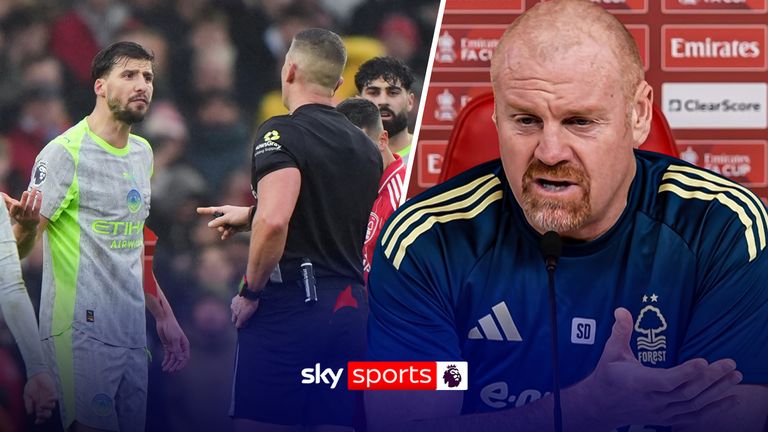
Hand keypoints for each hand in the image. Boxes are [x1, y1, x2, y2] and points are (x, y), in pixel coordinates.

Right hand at [7, 188, 41, 229]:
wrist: (28, 227)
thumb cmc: (20, 215)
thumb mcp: (13, 209)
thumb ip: (8, 201)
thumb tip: (1, 193)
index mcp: (14, 215)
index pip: (13, 210)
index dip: (14, 206)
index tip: (16, 202)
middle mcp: (21, 217)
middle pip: (22, 207)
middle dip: (24, 199)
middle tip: (26, 192)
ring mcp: (29, 218)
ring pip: (30, 206)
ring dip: (32, 197)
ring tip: (34, 190)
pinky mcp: (36, 218)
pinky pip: (37, 208)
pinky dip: (38, 201)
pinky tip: (40, 194)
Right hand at [23, 371, 56, 424]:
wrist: (35, 376)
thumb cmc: (31, 386)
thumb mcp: (26, 396)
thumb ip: (28, 404)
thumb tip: (29, 413)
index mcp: (38, 406)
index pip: (40, 416)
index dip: (40, 420)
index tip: (37, 421)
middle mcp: (44, 403)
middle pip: (47, 413)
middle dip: (44, 416)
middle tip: (40, 414)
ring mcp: (49, 398)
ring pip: (52, 406)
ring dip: (47, 408)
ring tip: (41, 405)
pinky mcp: (53, 392)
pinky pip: (55, 398)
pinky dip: (53, 399)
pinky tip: (48, 399)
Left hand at [156, 317, 189, 372]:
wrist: (164, 320)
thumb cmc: (172, 327)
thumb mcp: (175, 339)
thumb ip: (177, 349)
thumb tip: (181, 359)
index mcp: (185, 344)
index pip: (185, 357)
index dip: (182, 364)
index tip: (177, 369)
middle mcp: (180, 347)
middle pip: (178, 359)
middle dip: (174, 365)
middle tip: (169, 371)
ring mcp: (173, 347)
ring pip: (172, 358)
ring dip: (169, 364)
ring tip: (165, 369)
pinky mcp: (167, 346)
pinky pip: (167, 355)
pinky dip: (166, 360)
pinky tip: (163, 364)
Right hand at [196, 205, 252, 239]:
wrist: (252, 219)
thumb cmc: (239, 215)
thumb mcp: (227, 218)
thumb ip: (218, 222)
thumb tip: (209, 225)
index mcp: (224, 210)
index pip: (212, 210)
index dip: (205, 211)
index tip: (197, 210)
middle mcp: (226, 215)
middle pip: (217, 222)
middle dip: (218, 226)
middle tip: (222, 228)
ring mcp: (231, 222)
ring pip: (223, 228)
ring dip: (223, 231)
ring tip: (226, 232)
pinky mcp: (235, 227)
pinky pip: (228, 232)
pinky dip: (227, 234)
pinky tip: (225, 237)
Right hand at [231, 295, 258, 327]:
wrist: (249, 294)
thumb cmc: (252, 305)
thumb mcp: (251, 313)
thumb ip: (246, 318)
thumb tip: (245, 321)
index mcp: (240, 317)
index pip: (237, 325)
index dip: (241, 325)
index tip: (244, 323)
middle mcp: (234, 313)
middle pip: (233, 319)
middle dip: (237, 319)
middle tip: (242, 317)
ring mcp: (233, 306)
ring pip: (233, 311)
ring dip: (236, 312)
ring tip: (242, 308)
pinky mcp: (233, 301)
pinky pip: (234, 304)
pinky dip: (236, 305)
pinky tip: (241, 302)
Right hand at [574, 308, 741, 429]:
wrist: (601, 406)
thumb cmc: (608, 375)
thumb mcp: (611, 352)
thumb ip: (620, 331)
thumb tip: (621, 310)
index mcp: (637, 383)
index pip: (664, 381)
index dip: (685, 373)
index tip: (703, 361)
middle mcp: (651, 400)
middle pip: (686, 392)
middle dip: (710, 378)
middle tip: (729, 363)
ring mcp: (661, 412)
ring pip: (694, 404)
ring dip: (717, 391)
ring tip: (735, 376)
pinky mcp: (668, 418)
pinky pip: (695, 416)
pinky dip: (715, 409)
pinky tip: (731, 399)